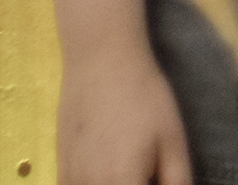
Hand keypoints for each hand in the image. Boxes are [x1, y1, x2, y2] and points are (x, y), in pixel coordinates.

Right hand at [57, 42, 192, 184]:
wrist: (101, 64)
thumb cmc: (145, 99)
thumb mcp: (173, 141)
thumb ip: (177, 181)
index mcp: (123, 182)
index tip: (159, 179)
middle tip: (149, 171)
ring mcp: (70, 180)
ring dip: (116, 183)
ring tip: (133, 168)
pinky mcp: (60, 170)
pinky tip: (112, 171)